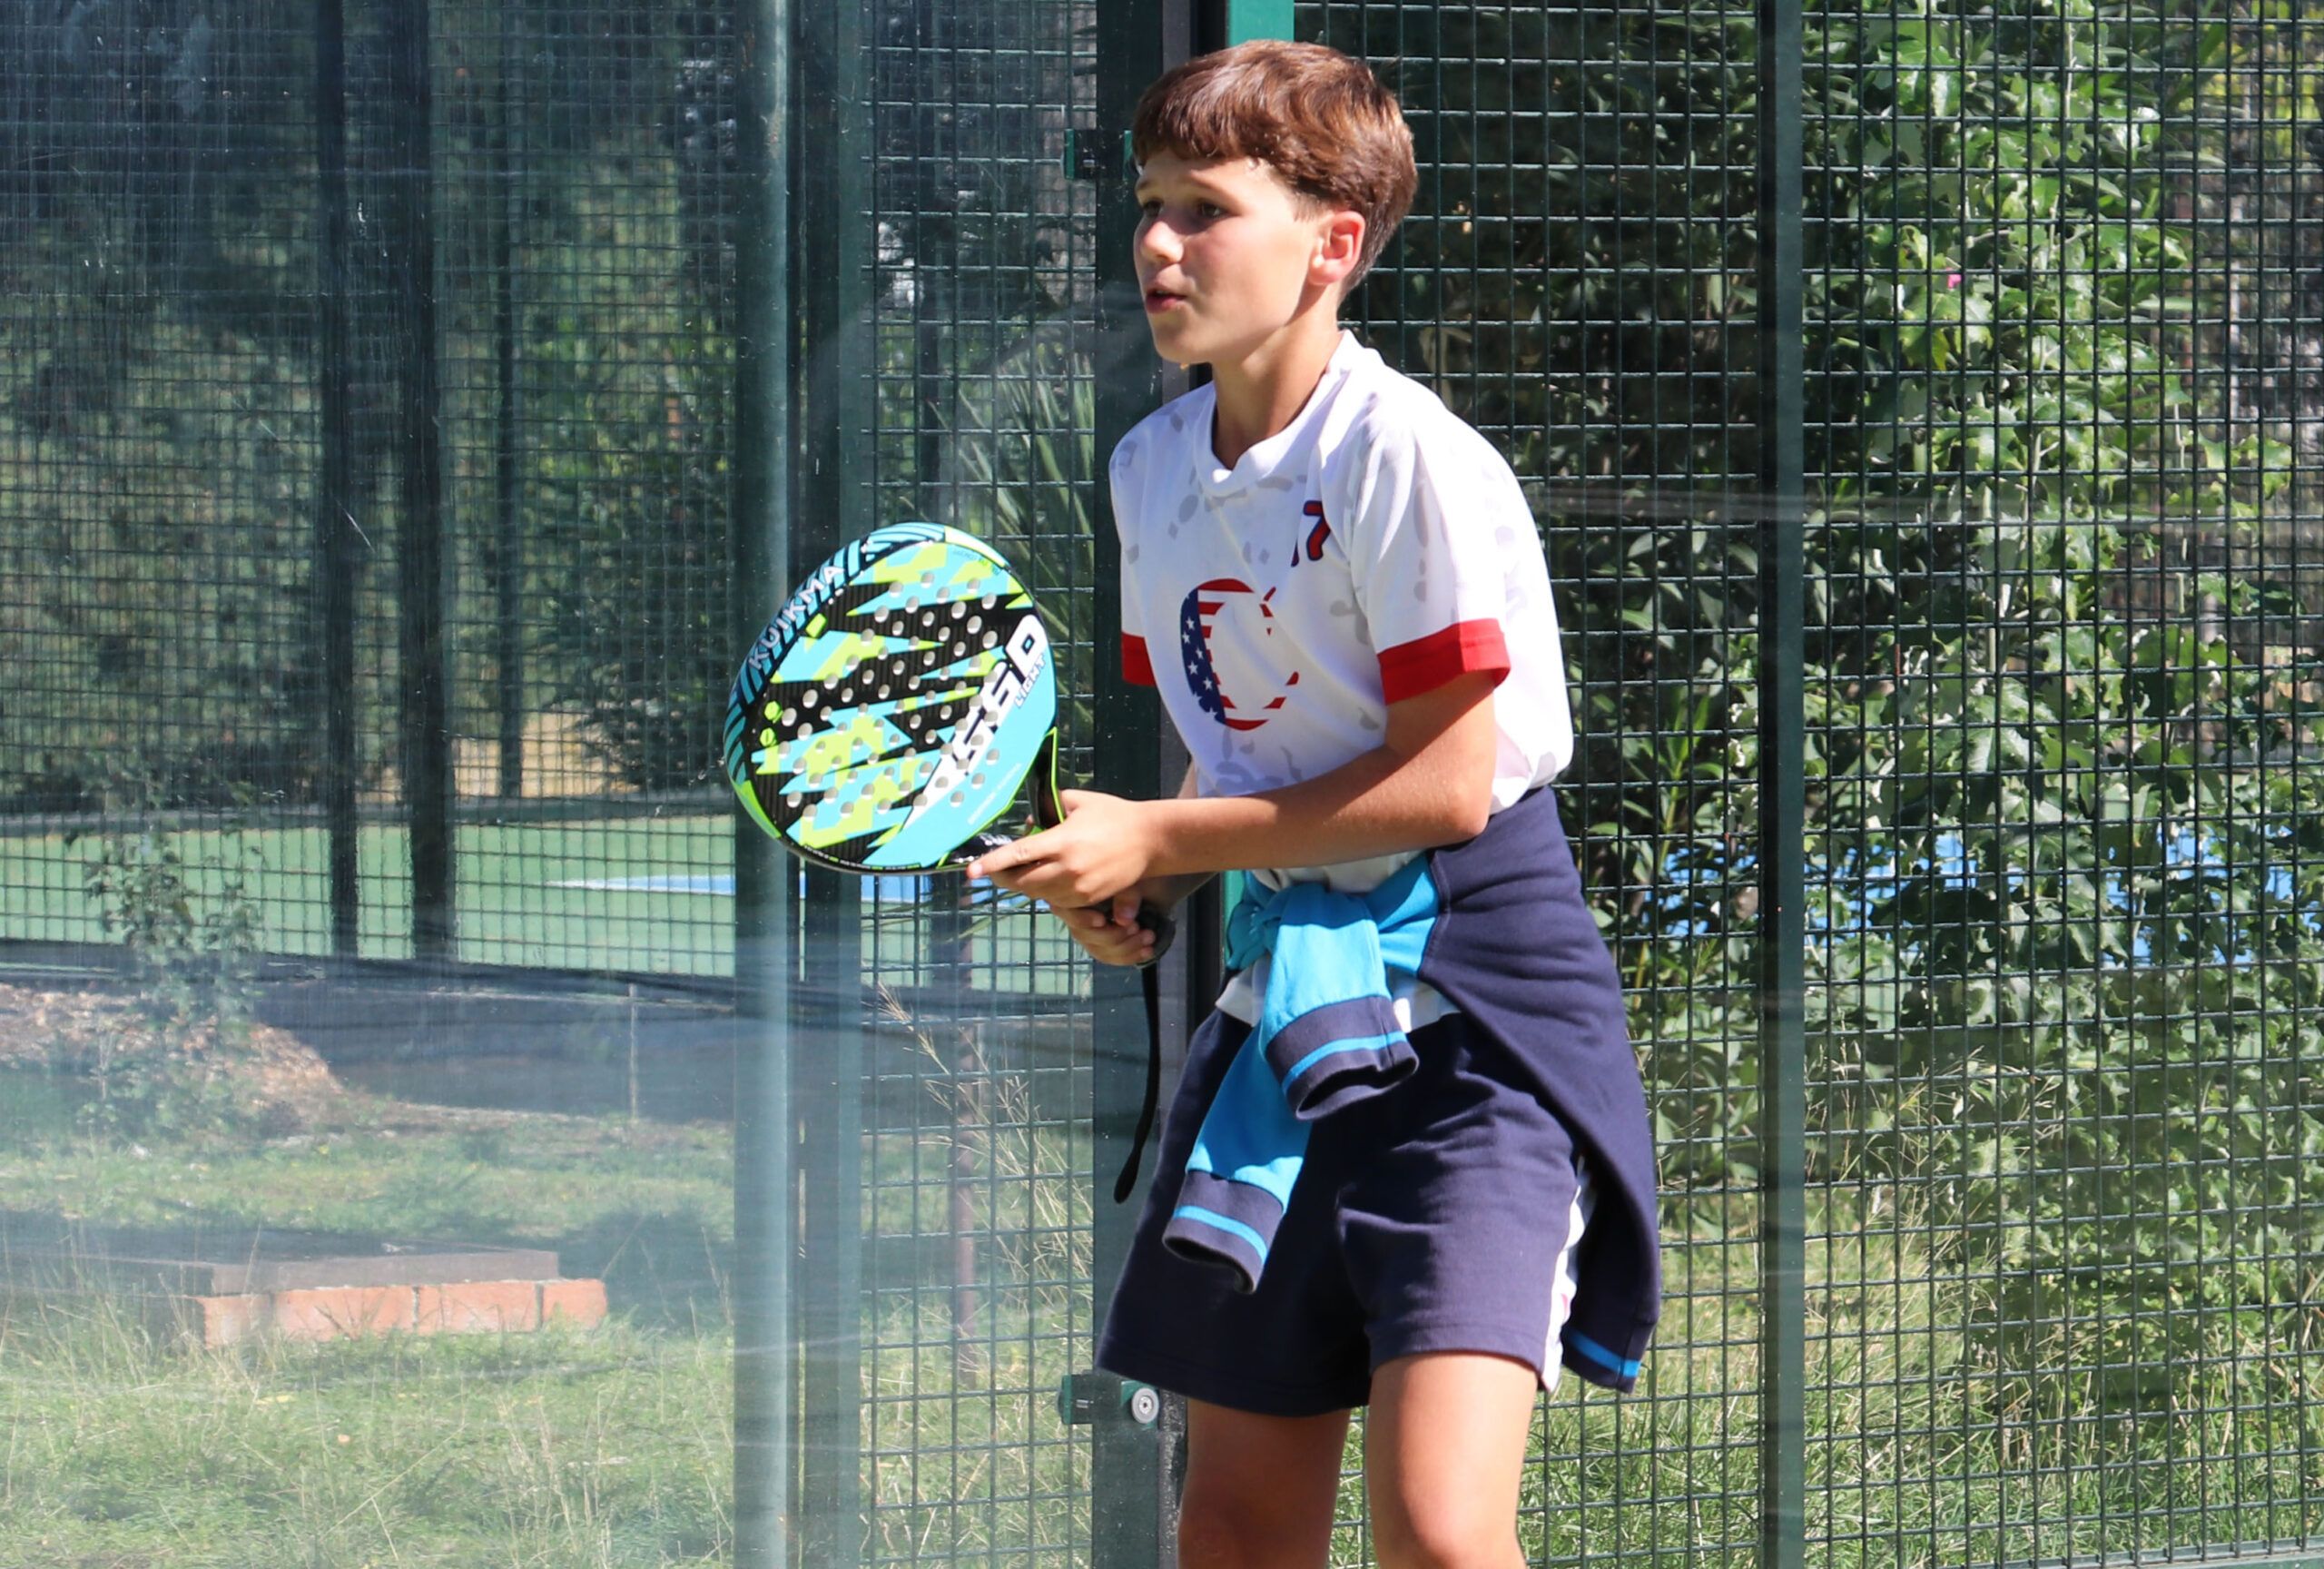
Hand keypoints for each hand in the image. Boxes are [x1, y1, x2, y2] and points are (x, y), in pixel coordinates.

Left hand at [966, 790, 1161, 911]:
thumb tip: (1029, 823)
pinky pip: (1058, 901)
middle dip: (1003, 878)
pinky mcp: (1090, 898)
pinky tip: (1044, 880)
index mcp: (1063, 841)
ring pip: (1038, 894)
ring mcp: (1080, 887)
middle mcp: (1068, 868)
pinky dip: (1046, 892)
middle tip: (991, 872)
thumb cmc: (1114, 814)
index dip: (992, 864)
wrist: (1151, 839)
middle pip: (1023, 882)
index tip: (971, 871)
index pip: (1019, 855)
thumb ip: (1050, 808)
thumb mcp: (1079, 801)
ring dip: (1025, 885)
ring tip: (1018, 873)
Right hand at [1054, 888, 1167, 967]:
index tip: (1102, 920)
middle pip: (1085, 935)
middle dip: (1114, 935)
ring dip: (1126, 947)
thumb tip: (1123, 920)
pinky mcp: (1103, 947)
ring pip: (1100, 950)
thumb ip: (1125, 895)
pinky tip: (1148, 951)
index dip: (1083, 919)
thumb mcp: (1131, 879)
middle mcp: (1076, 917)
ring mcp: (1089, 935)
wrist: (1149, 885)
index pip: (1068, 911)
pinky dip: (1130, 956)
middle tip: (1137, 927)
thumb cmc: (1134, 874)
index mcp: (1076, 896)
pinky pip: (1111, 958)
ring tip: (1148, 936)